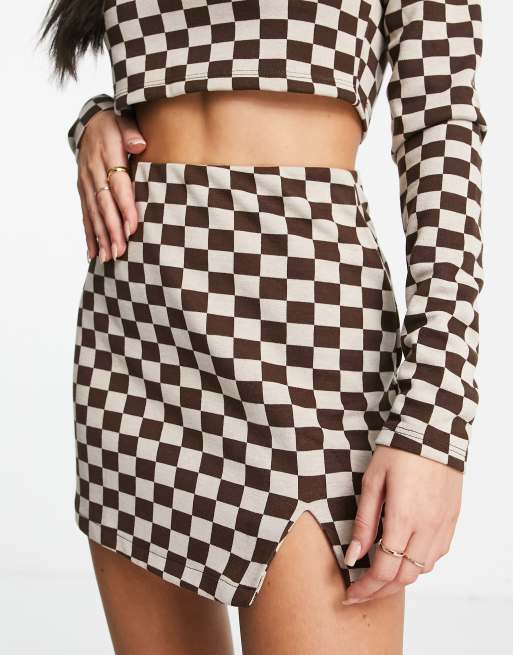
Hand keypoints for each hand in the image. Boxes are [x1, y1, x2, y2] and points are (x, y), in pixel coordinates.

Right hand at [77, 109, 146, 261]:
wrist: (91, 122)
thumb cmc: (116, 125)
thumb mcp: (124, 121)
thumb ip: (132, 132)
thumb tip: (139, 144)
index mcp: (107, 154)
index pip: (118, 184)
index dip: (125, 206)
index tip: (133, 227)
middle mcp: (93, 171)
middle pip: (104, 205)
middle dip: (112, 230)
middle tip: (121, 251)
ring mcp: (86, 182)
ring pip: (93, 213)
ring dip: (101, 237)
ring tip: (109, 258)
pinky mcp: (82, 190)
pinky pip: (85, 215)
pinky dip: (89, 235)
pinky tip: (93, 253)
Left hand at [342, 444, 462, 603]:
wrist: (432, 432)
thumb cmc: (397, 452)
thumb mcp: (372, 482)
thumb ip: (364, 522)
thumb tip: (353, 557)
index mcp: (404, 518)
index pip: (384, 570)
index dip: (365, 588)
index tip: (349, 594)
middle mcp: (428, 528)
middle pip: (405, 577)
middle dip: (380, 590)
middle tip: (360, 592)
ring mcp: (443, 525)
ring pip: (423, 569)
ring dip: (400, 578)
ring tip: (379, 575)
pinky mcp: (452, 520)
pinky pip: (437, 554)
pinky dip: (418, 563)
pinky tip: (404, 556)